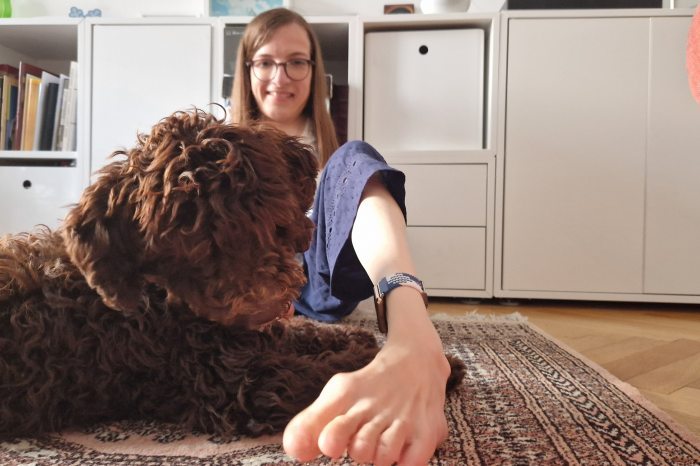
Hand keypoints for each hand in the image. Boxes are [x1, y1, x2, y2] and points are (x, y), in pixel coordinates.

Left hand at [283, 300, 449, 464]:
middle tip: (367, 433)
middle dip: (359, 449)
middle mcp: (376, 406)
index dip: (330, 440)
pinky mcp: (427, 430)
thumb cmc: (369, 389)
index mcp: (348, 396)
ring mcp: (403, 418)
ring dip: (380, 455)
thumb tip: (293, 450)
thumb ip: (310, 423)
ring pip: (383, 457)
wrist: (417, 361)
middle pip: (359, 450)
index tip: (330, 443)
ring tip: (384, 438)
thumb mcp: (338, 396)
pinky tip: (402, 445)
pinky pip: (411, 462)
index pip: (332, 431)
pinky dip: (404, 460)